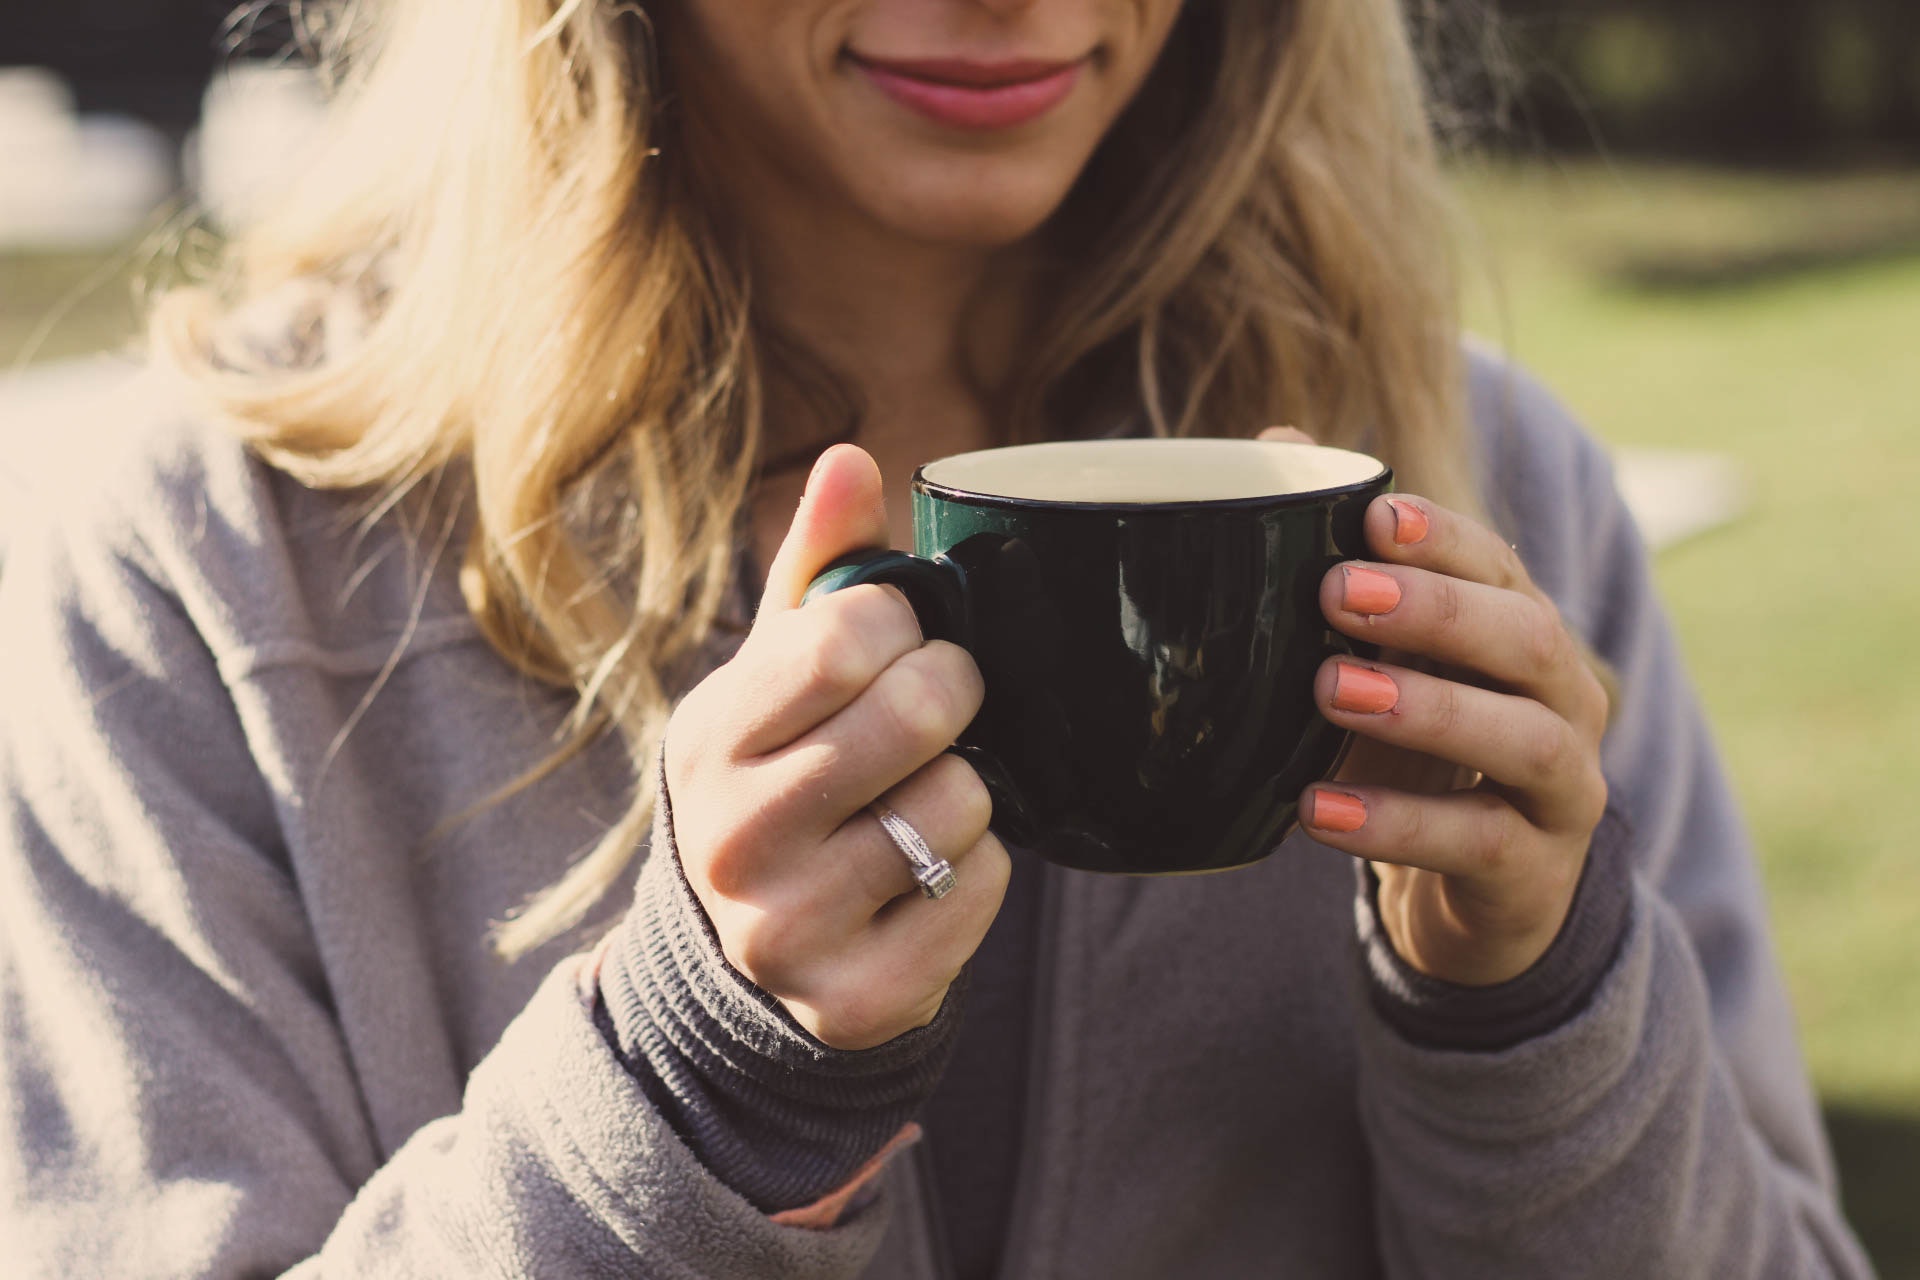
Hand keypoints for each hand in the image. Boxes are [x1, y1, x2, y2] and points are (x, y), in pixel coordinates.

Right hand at [664, 445, 1009, 1049]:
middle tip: (938, 708)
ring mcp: (789, 929)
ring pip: (960, 803)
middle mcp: (732, 840)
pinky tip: (925, 873)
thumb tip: (853, 457)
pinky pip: (983, 888)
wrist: (745, 957)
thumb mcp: (774, 677)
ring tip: (916, 802)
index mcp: (707, 740)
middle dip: (951, 694)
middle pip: (916, 713)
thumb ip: (818, 570)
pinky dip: (979, 870)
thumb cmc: (780, 777)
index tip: (896, 641)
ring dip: (965, 790)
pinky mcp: (857, 999)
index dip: (900, 624)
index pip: (842, 637)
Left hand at [1287, 456, 1609, 985]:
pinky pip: (1480, 844)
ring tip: (1328, 691)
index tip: (1373, 515)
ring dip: (1428, 709)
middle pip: (1527, 637)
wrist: (1476, 895)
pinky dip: (1398, 825)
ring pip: (1525, 738)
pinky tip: (1316, 811)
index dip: (1444, 539)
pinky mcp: (1535, 872)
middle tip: (1337, 594)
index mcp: (1521, 632)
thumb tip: (1275, 439)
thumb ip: (1337, 564)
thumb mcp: (1379, 662)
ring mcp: (1562, 787)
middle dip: (1436, 610)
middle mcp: (1561, 698)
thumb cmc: (1419, 754)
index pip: (1499, 568)